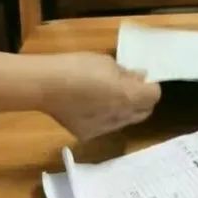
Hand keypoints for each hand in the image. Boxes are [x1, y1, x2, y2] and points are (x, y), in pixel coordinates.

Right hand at [36, 53, 160, 139]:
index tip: (141, 79)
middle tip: (129, 88)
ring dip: (124, 110)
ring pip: (125, 121)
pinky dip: (105, 117)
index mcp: (128, 97)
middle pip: (144, 112)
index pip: (154, 95)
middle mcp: (121, 117)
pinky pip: (105, 126)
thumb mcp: (106, 62)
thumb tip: (140, 78)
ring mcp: (104, 129)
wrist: (43, 85)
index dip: (150, 86)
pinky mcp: (88, 135)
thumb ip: (127, 74)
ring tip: (107, 96)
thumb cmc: (76, 67)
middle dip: (141, 100)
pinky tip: (90, 107)